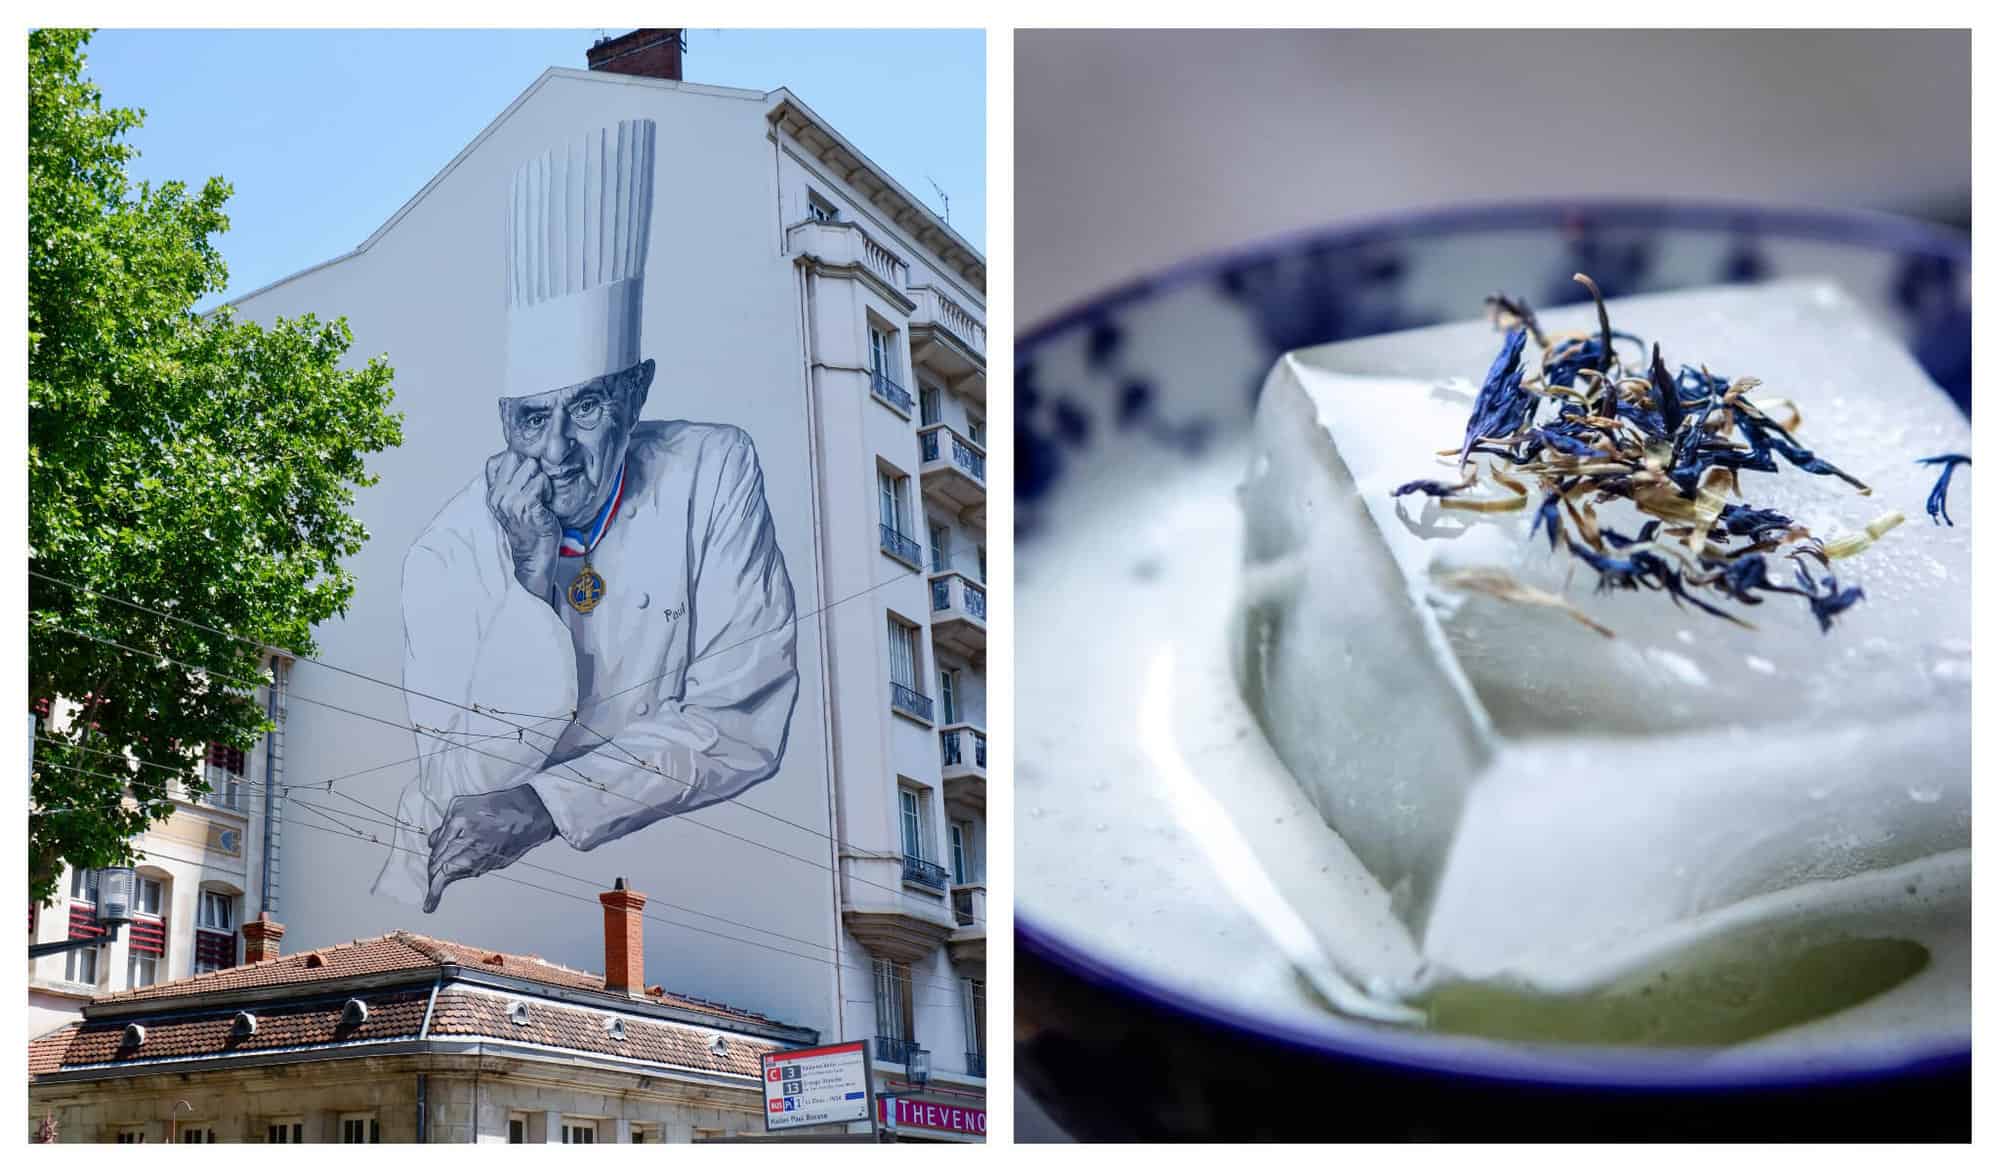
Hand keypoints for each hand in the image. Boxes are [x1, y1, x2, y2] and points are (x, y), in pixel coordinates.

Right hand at [423, 784, 557, 911]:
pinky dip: (445, 837)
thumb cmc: (520, 836)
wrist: (531, 807)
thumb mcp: (498, 862)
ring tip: (444, 865)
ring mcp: (458, 813)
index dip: (434, 891)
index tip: (430, 903)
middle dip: (434, 875)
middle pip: (436, 859)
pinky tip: (452, 843)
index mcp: (476, 848)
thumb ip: (470, 869)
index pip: (443, 873)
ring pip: (435, 843)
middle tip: (435, 887)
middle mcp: (463, 829)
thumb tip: (447, 878)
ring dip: (438, 856)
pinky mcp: (457, 804)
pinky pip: (443, 827)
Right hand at [485, 452, 560, 602]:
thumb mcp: (511, 503)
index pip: (496, 460)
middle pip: (516, 457)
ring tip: (542, 496)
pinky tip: (546, 503)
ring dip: (542, 479)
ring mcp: (512, 501)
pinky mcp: (528, 505)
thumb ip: (510, 482)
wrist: (534, 555)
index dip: (515, 461)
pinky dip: (548, 490)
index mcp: (493, 493)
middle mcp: (499, 495)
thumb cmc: (529, 528)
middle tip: (536, 487)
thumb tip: (518, 456)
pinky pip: (542, 481)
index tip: (525, 475)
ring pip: (532, 467)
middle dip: (531, 467)